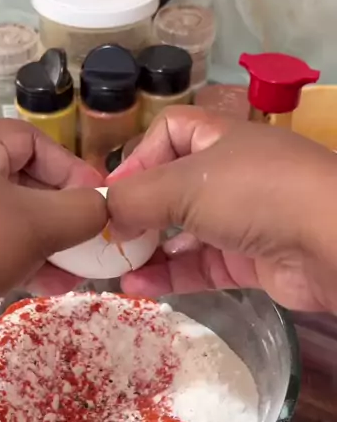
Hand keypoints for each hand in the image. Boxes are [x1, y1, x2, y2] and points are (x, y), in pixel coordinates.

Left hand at [0, 119, 105, 352]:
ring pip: (0, 218)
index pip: (31, 140)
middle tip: (89, 242)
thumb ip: (83, 210)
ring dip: (42, 244)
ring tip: (73, 274)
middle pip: (17, 180)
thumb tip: (104, 208)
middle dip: (60, 215)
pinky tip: (43, 285)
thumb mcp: (37, 225)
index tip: (98, 204)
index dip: (71, 169)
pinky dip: (13, 259)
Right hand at [107, 107, 336, 311]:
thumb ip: (136, 198)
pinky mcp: (251, 261)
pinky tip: (138, 290)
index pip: (170, 132)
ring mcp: (244, 219)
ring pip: (185, 232)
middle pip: (174, 187)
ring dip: (150, 250)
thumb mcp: (185, 184)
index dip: (139, 158)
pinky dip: (171, 276)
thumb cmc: (254, 194)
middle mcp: (232, 175)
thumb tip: (106, 216)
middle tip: (107, 238)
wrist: (332, 242)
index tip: (113, 193)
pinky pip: (201, 265)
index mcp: (220, 138)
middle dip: (138, 212)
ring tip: (115, 270)